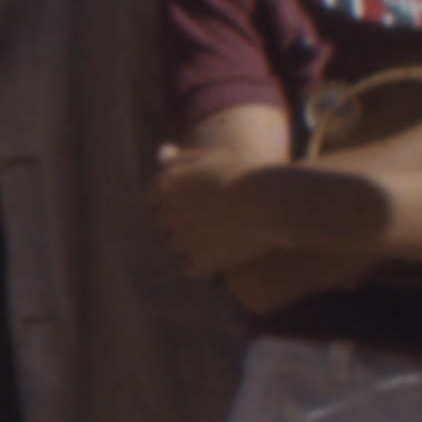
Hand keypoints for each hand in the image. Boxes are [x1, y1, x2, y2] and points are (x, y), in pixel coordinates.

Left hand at [146, 144, 287, 279]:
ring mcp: (184, 240)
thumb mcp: (212, 158)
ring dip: (187, 244)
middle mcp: (167, 214)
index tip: (188, 203)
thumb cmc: (246, 175)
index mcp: (164, 187)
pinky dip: (198, 265)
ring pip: (173, 246)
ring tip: (214, 238)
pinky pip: (188, 268)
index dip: (167, 202)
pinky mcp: (202, 262)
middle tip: (206, 221)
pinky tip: (216, 258)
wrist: (272, 202)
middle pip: (161, 223)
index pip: (148, 200)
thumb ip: (182, 159)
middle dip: (178, 222)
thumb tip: (161, 154)